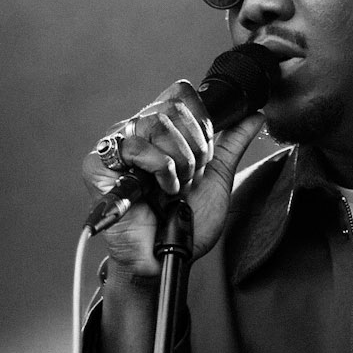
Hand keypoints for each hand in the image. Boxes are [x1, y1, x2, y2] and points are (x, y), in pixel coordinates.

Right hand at [82, 79, 264, 286]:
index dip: (200, 123)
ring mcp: (115, 147)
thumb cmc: (185, 224)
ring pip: (156, 123)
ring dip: (178, 162)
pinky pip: (135, 146)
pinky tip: (158, 191)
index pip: (180, 94)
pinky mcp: (98, 165)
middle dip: (193, 149)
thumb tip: (255, 115)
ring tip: (173, 188)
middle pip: (173, 108)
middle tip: (188, 179)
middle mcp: (136, 131)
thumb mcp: (216, 179)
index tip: (203, 158)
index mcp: (160, 129)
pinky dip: (158, 169)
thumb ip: (231, 145)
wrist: (166, 258)